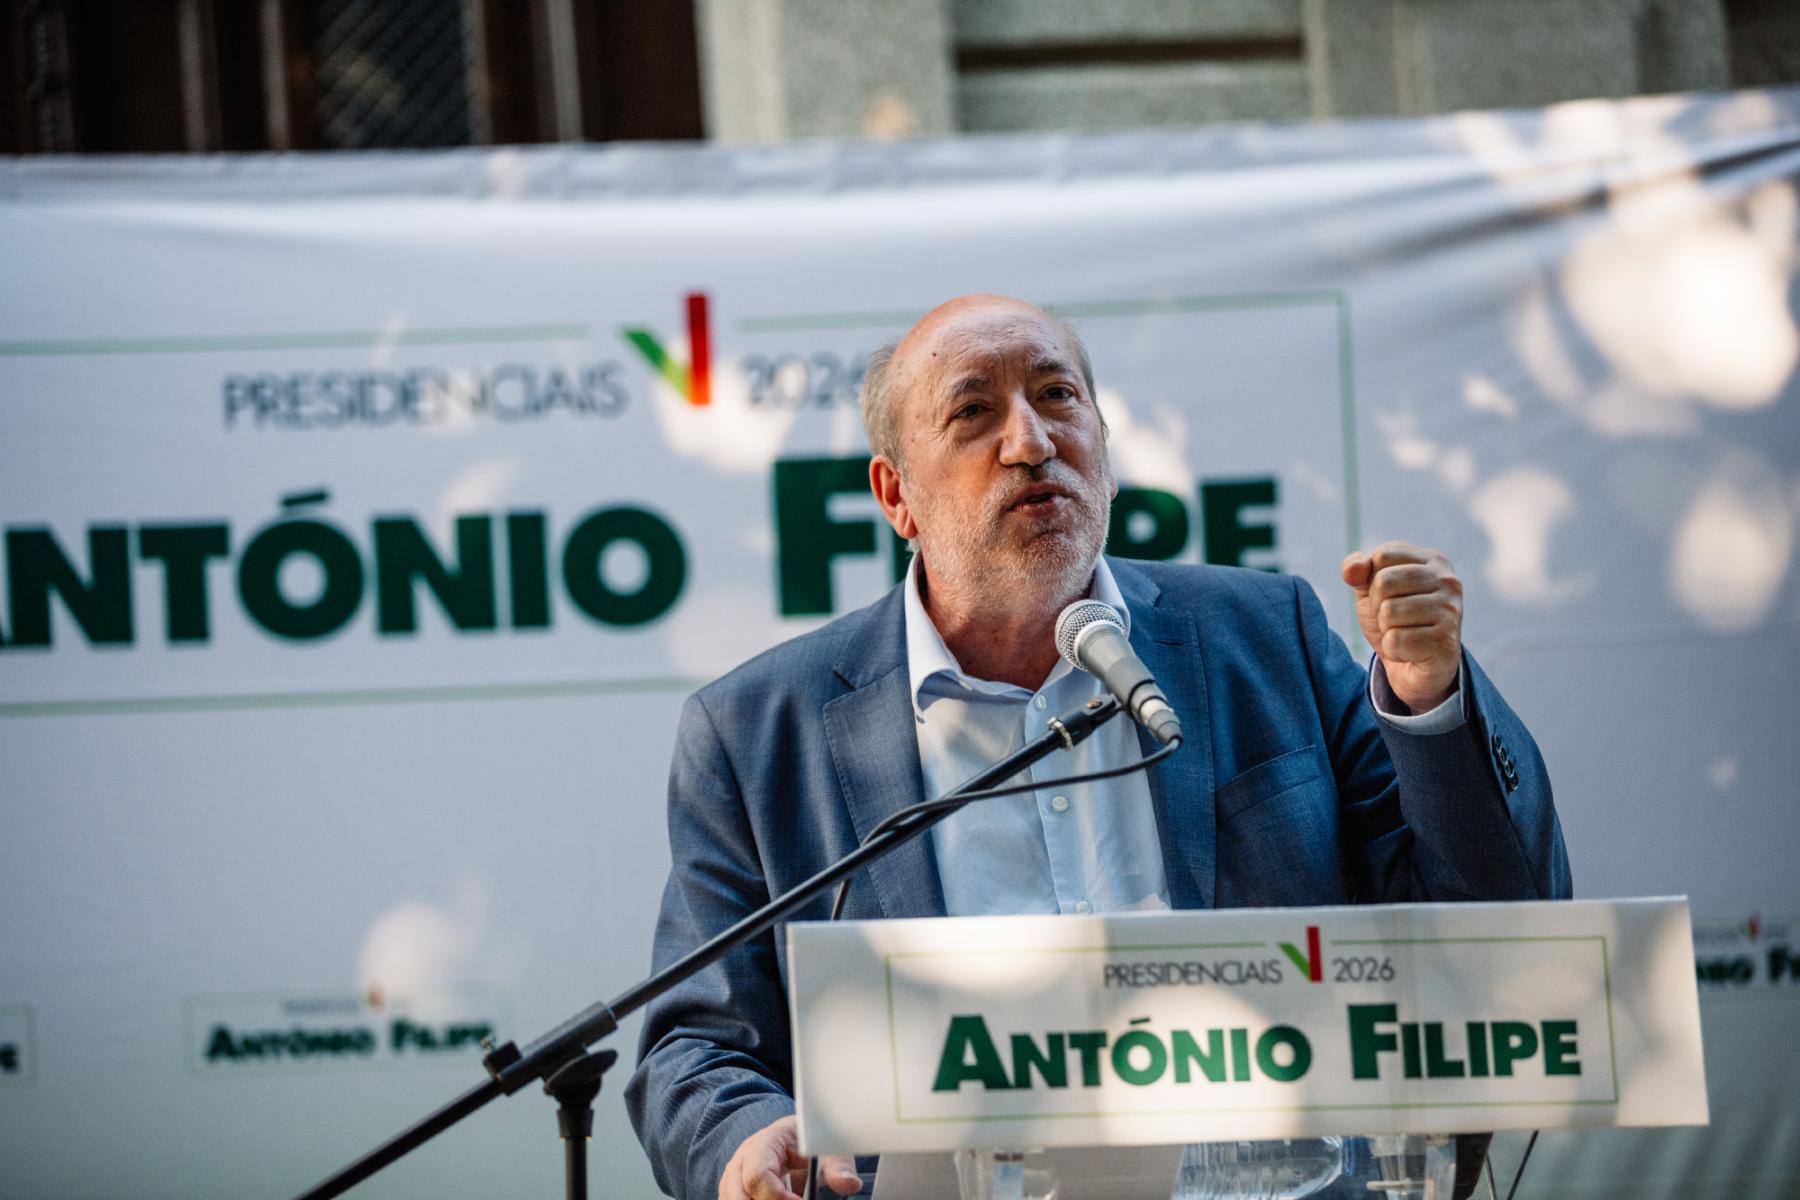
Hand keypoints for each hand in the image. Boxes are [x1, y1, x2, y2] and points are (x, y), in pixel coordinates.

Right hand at [720, 1115, 860, 1199]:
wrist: (790, 1139)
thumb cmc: (807, 1142)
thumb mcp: (827, 1149)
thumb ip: (838, 1167)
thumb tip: (850, 1184)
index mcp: (764, 1143)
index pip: (759, 1175)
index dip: (777, 1198)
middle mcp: (741, 1161)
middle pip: (739, 1195)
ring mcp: (732, 1179)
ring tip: (791, 1198)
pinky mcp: (732, 1194)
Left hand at [1340, 541, 1462, 713]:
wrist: (1413, 668)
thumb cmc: (1394, 621)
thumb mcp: (1370, 590)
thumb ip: (1357, 571)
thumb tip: (1352, 569)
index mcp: (1433, 560)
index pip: (1383, 555)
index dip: (1372, 579)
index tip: (1388, 595)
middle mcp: (1449, 581)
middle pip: (1384, 582)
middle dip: (1377, 606)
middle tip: (1394, 619)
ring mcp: (1451, 611)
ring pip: (1389, 612)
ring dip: (1386, 629)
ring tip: (1404, 634)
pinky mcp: (1446, 642)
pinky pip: (1395, 640)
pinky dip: (1393, 650)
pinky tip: (1410, 652)